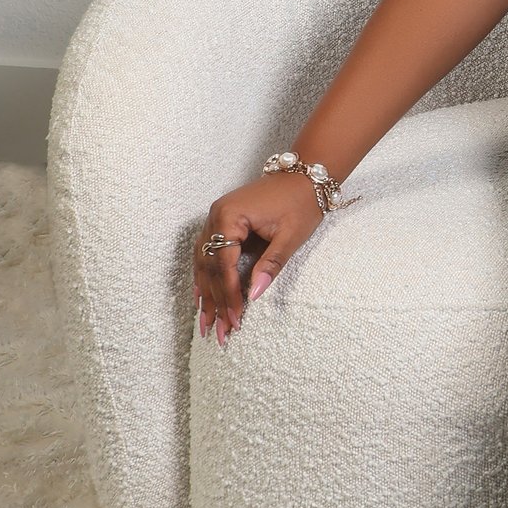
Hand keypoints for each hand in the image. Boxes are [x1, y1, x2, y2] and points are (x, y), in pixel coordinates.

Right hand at [192, 170, 325, 341]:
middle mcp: (216, 216)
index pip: (224, 265)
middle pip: (209, 267)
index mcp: (230, 216)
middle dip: (214, 301)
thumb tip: (254, 296)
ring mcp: (216, 218)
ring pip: (204, 263)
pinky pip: (207, 254)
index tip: (234, 319)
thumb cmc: (301, 202)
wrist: (305, 176)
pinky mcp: (222, 222)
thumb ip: (271, 265)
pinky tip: (202, 297)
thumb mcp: (290, 236)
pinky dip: (206, 277)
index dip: (229, 295)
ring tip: (205, 323)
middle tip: (216, 331)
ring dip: (206, 294)